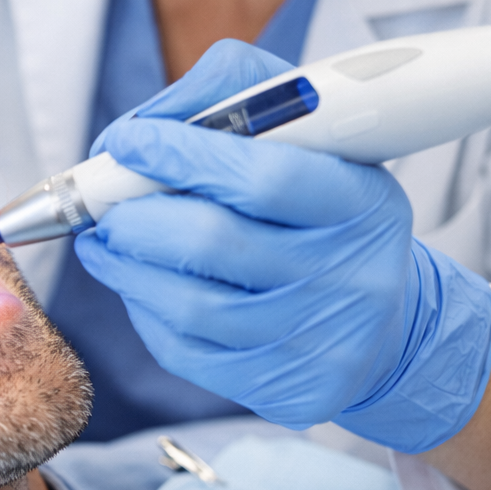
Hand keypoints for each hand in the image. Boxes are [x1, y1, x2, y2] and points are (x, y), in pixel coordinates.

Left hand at [77, 41, 490, 448]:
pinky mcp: (287, 392)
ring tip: (106, 240)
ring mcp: (318, 344)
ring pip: (187, 306)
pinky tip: (138, 285)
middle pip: (210, 242)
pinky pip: (185, 352)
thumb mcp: (313, 136)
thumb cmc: (327, 213)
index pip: (262, 176)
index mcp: (363, 202)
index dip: (180, 155)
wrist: (386, 325)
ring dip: (124, 266)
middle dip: (135, 216)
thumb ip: (233, 97)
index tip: (126, 141)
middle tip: (104, 201)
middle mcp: (351, 278)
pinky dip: (145, 311)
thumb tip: (141, 128)